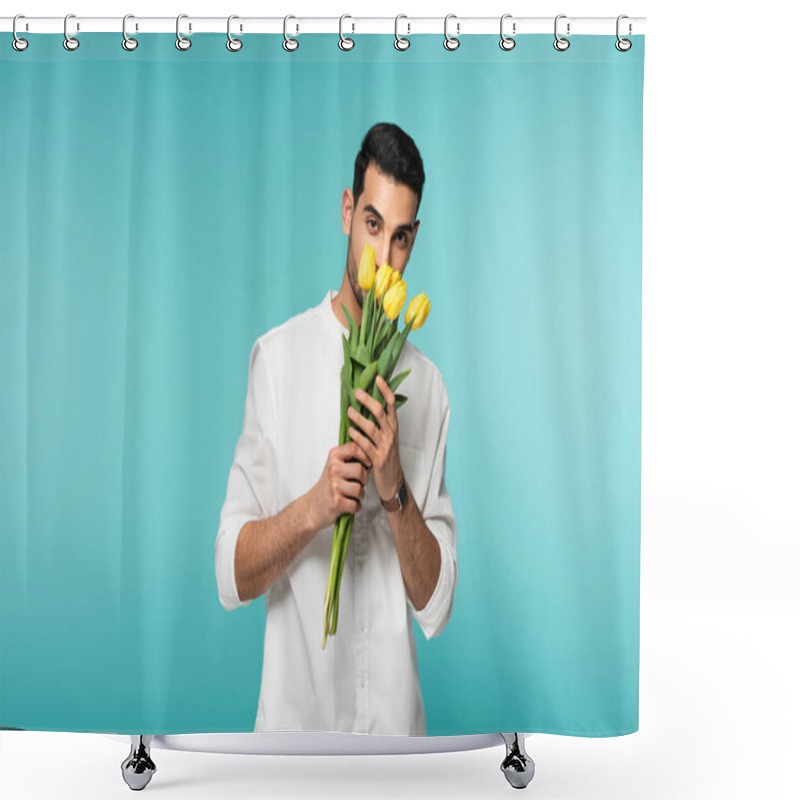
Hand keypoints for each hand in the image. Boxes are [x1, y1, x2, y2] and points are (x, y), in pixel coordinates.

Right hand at [309, 441, 371, 530]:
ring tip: (353, 495)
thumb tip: (371, 453)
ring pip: (359, 489)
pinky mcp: (336, 502)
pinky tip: (349, 504)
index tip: (367, 463)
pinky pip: (356, 504)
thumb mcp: (336, 464)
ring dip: (360, 495)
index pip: (354, 448)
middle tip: (359, 483)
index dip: (365, 455)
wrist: (314, 505)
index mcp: (334, 457)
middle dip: (364, 479)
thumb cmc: (329, 485)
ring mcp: (334, 486)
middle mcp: (333, 469)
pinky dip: (356, 506)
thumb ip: (351, 457)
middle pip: (360, 470)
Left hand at [347, 375, 403, 503]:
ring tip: (349, 411)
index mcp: (394, 426)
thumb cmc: (388, 458)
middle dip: (367, 400)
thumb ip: (380, 423)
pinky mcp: (378, 458)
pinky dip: (357, 437)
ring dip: (358, 418)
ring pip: (371, 427)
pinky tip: (350, 431)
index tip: (377, 378)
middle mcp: (391, 434)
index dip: (385, 390)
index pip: (391, 404)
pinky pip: (365, 445)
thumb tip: (368, 405)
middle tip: (356, 392)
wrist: (394, 482)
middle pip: (380, 411)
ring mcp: (385, 446)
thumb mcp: (388, 438)